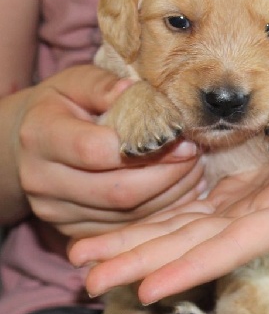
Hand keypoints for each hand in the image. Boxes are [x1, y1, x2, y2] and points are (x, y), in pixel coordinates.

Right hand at [12, 64, 203, 237]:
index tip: (179, 136)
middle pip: (118, 191)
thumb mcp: (75, 82)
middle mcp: (43, 181)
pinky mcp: (75, 231)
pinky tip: (180, 190)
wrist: (29, 144)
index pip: (95, 150)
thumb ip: (103, 85)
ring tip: (194, 170)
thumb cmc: (60, 106)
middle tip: (195, 154)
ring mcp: (57, 212)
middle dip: (167, 174)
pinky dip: (161, 210)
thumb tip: (135, 92)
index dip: (144, 147)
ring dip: (170, 194)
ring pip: (128, 214)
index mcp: (40, 137)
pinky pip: (127, 228)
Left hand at [69, 62, 268, 301]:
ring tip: (80, 262)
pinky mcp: (214, 186)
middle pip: (194, 247)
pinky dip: (137, 222)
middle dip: (143, 265)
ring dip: (128, 247)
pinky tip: (101, 231)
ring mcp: (232, 202)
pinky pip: (170, 208)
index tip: (148, 289)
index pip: (239, 243)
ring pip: (174, 231)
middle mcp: (256, 213)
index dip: (195, 266)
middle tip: (88, 283)